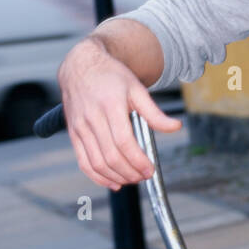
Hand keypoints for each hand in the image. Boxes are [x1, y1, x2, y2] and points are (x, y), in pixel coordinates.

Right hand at [58, 37, 182, 189]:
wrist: (81, 66)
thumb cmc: (111, 76)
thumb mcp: (136, 88)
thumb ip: (154, 112)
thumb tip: (175, 127)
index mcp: (111, 105)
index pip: (124, 142)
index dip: (138, 160)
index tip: (150, 170)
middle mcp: (92, 118)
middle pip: (111, 156)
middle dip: (130, 172)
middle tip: (144, 176)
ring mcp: (80, 128)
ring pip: (97, 163)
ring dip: (116, 177)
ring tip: (132, 179)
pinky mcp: (73, 134)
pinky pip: (83, 162)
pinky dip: (97, 177)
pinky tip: (113, 182)